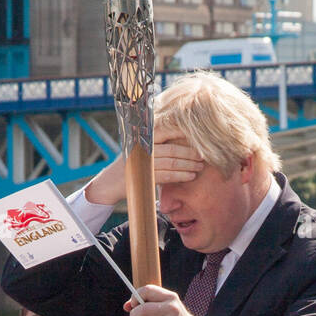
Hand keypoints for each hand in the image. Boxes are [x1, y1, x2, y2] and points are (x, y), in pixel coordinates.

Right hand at [85, 128, 204, 205]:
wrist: (110, 183)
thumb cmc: (132, 166)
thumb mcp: (142, 150)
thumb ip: (158, 143)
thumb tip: (181, 136)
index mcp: (144, 137)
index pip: (167, 131)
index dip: (184, 134)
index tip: (201, 138)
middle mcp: (142, 147)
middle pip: (172, 148)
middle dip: (191, 153)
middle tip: (205, 155)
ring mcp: (142, 162)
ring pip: (171, 162)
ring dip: (188, 165)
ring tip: (200, 167)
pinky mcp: (142, 177)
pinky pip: (166, 175)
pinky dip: (180, 175)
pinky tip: (190, 176)